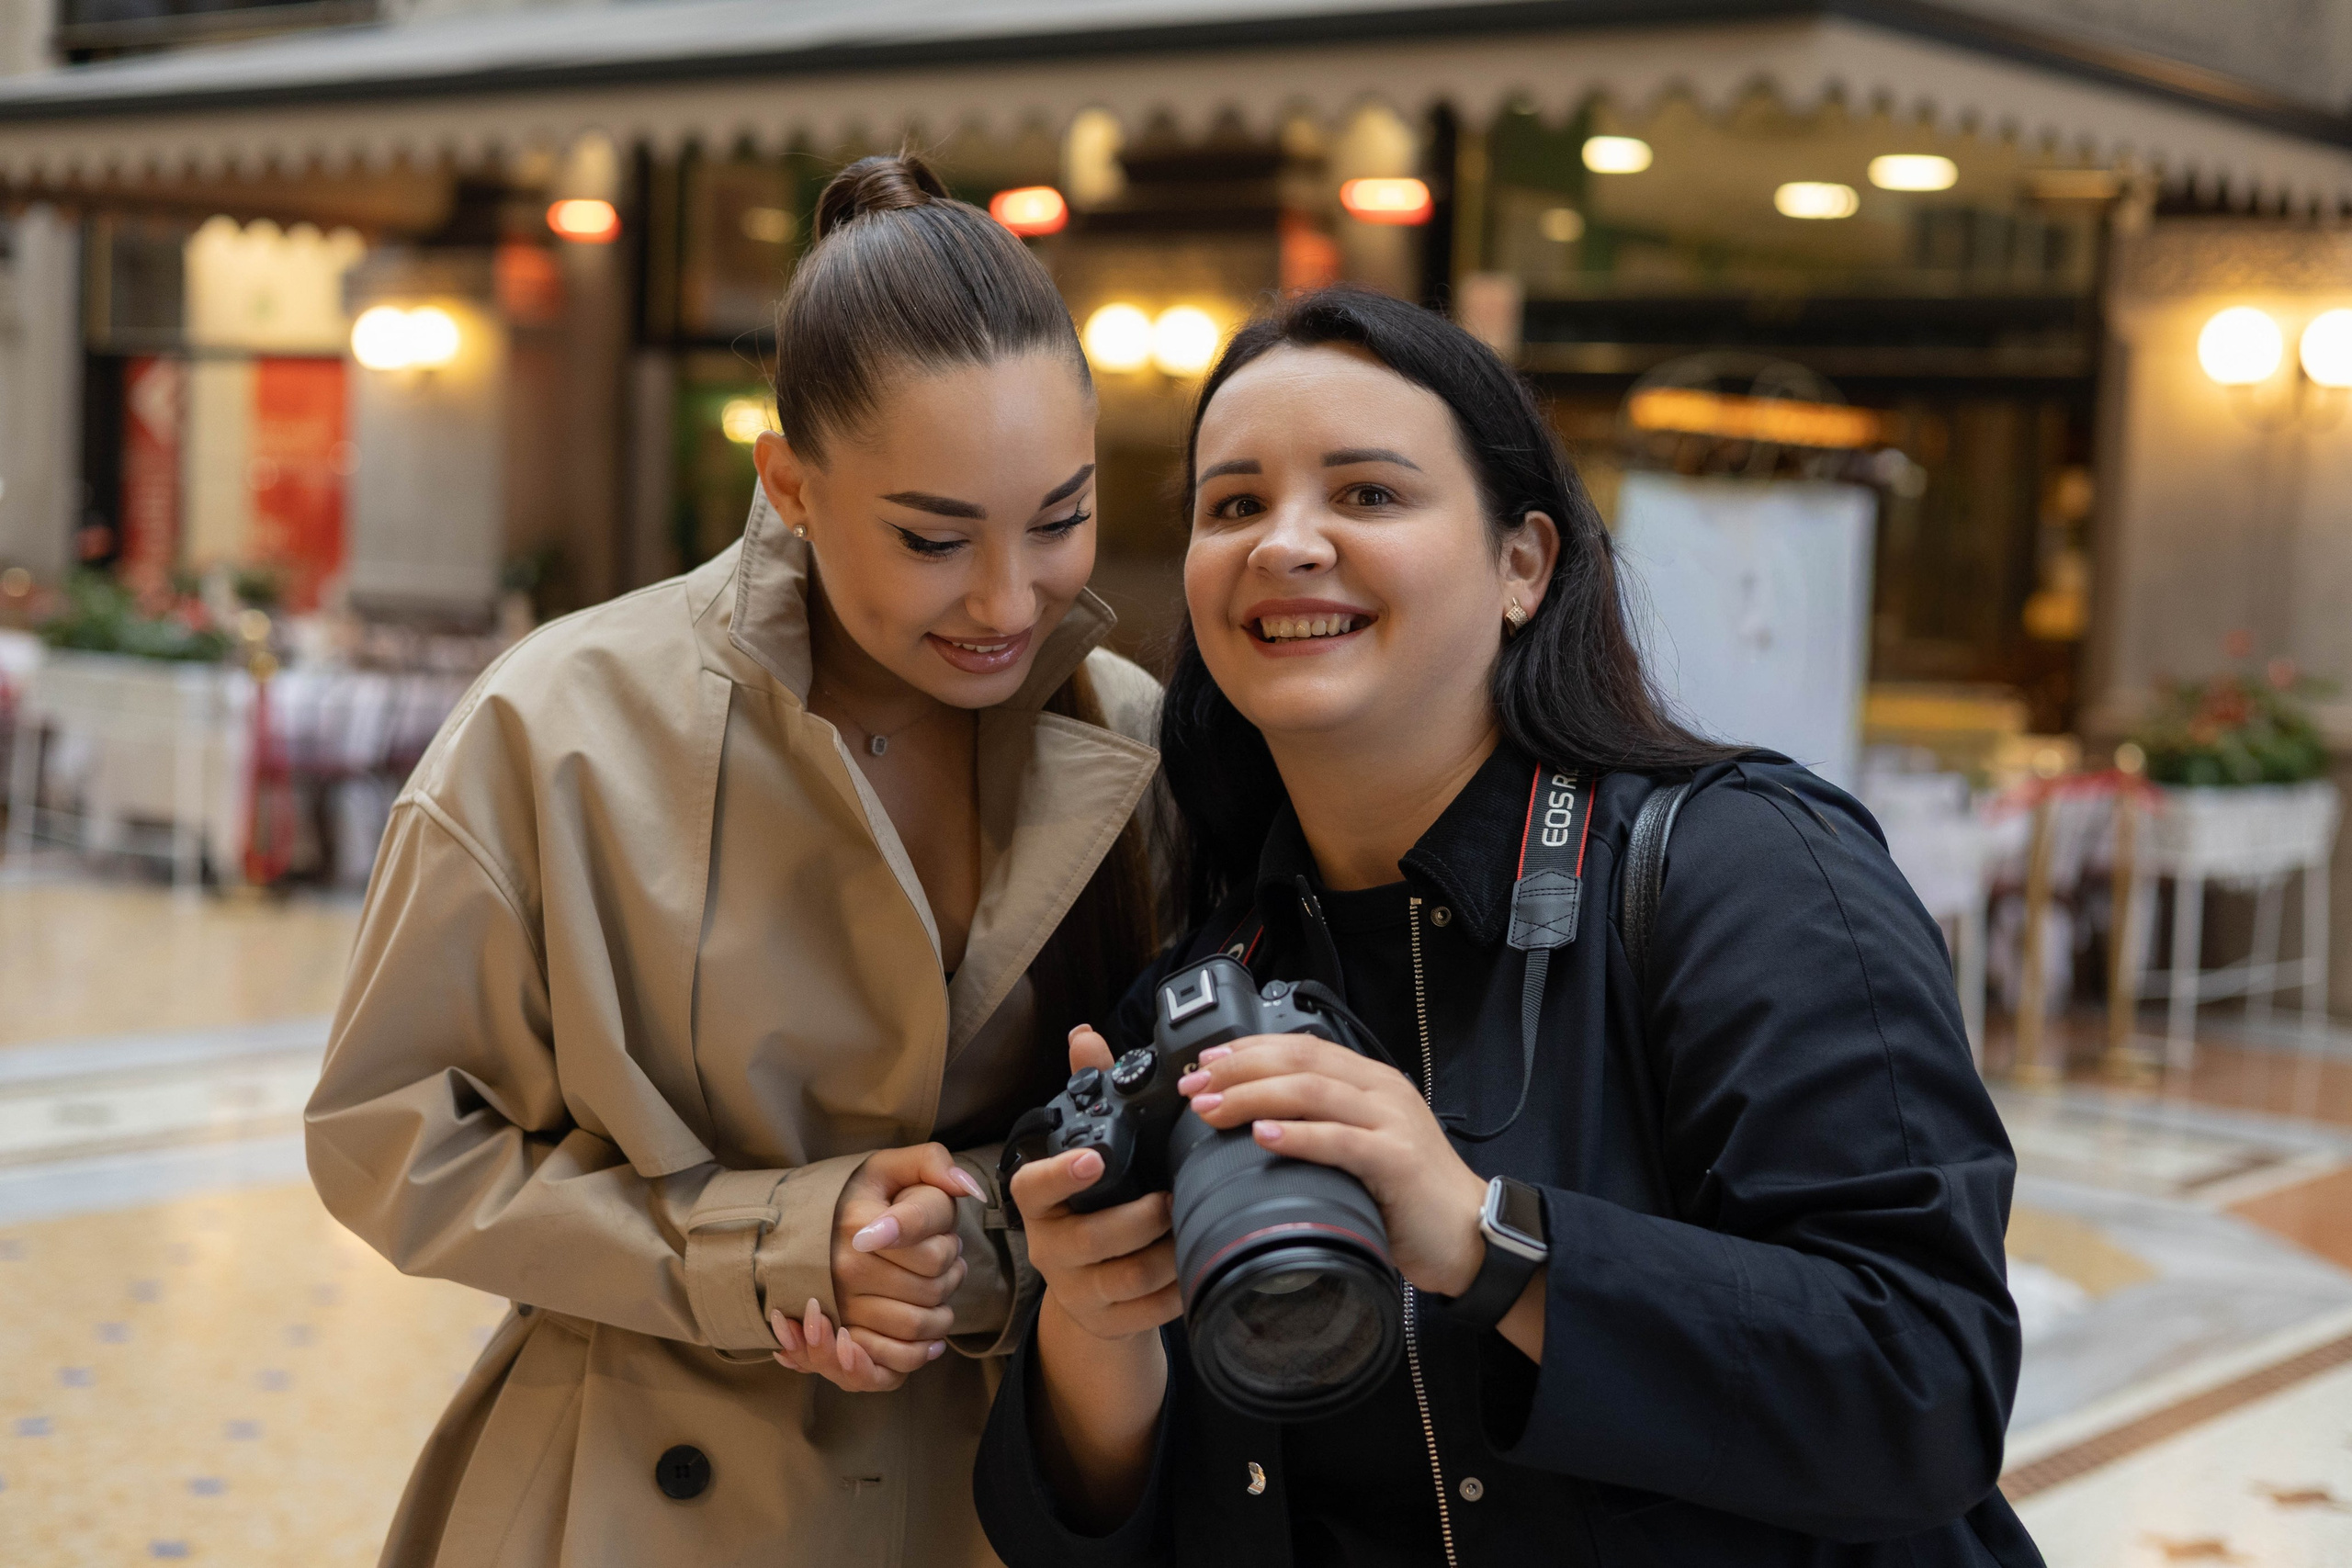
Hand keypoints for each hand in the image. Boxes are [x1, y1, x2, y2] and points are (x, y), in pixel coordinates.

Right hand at [769, 1141, 983, 1391]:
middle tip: (941, 1259)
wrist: (803, 1232)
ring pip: (917, 1324)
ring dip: (940, 1311)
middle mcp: (844, 1268)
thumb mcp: (890, 1167)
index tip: (942, 1236)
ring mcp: (841, 1307)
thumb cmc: (859, 1197)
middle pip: (931, 1288)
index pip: (931, 1251)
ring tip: (935, 1289)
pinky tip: (930, 1334)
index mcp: (858, 1224)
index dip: (948, 1245)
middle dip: (950, 1273)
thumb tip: (967, 1189)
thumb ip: (932, 1163)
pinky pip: (894, 1359)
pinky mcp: (844, 1337)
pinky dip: (920, 1351)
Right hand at [1008, 1027, 1182, 1342]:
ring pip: (1128, 1276)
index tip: (1098, 1159)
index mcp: (1039, 1203)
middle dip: (1142, 1217)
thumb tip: (1085, 1035)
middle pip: (1094, 1238)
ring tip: (1193, 1226)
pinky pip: (1149, 1311)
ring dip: (1169, 1252)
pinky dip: (1179, 1290)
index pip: (1034, 1188)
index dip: (1063, 1174)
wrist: (1095, 1289)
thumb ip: (1088, 1091)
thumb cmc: (1096, 1203)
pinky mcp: (1107, 1322)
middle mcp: (1049, 1248)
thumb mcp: (1088, 1150)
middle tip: (1175, 1196)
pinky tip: (1197, 1267)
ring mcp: (1076, 1290)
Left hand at [1177, 1033, 1488, 1296]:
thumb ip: (1323, 1126)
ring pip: (1313, 1092)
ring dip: (1254, 1096)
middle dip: (1238, 1070)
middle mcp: (1382, 1092)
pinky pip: (1339, 1140)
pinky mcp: (1397, 1161)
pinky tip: (1264, 1135)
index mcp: (1371, 1082)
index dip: (1248, 1050)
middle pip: (1299, 1062)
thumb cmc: (1409, 1196)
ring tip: (1213, 1108)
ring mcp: (1392, 1123)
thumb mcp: (1362, 1146)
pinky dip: (1298, 1135)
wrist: (1468, 1234)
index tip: (1204, 1062)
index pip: (1301, 1047)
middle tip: (1195, 1086)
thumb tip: (1254, 1122)